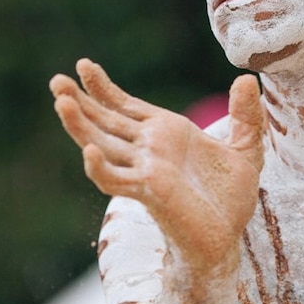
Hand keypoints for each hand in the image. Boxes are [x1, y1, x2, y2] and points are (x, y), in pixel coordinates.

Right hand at [50, 59, 264, 272]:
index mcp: (165, 132)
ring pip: (102, 144)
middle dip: (80, 101)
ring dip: (80, 125)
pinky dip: (100, 166)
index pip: (125, 105)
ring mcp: (145, 169)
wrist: (229, 239)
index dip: (103, 87)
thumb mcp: (245, 150)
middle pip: (105, 120)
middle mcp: (148, 148)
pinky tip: (89, 151)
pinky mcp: (148, 191)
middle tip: (56, 82)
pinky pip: (116, 179)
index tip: (84, 65)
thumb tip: (247, 80)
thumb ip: (246, 116)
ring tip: (61, 102)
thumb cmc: (230, 198)